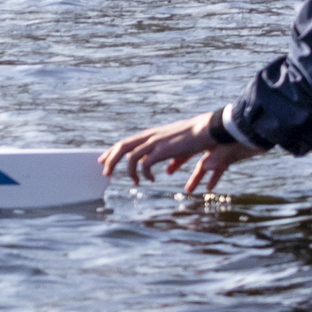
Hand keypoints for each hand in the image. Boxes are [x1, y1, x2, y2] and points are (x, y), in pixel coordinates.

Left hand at [99, 111, 263, 196]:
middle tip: (105, 172)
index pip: (126, 142)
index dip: (112, 151)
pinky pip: (145, 163)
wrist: (209, 129)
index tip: (103, 160)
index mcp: (152, 135)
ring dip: (127, 170)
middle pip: (122, 146)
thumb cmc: (196, 138)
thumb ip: (169, 158)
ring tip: (133, 182)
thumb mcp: (177, 148)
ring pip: (130, 155)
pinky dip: (144, 173)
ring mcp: (156, 142)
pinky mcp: (163, 150)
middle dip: (110, 159)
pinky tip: (151, 180)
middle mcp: (150, 136)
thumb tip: (166, 170)